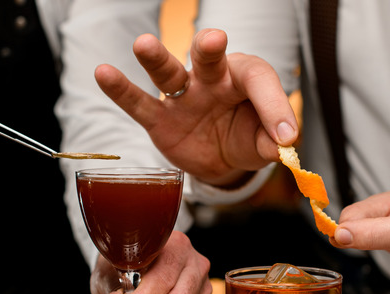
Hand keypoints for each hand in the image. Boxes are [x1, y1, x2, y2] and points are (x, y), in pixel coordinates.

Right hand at [95, 28, 297, 186]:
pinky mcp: (160, 118)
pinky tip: (104, 73)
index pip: (259, 80)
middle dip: (209, 47)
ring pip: (168, 72)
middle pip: (209, 57)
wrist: (220, 158)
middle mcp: (211, 79)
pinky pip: (139, 103)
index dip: (274, 106)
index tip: (286, 136)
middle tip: (214, 39)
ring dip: (156, 59)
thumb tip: (283, 145)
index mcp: (243, 80)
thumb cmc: (245, 137)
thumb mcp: (264, 143)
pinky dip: (121, 91)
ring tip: (143, 45)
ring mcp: (183, 97)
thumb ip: (272, 141)